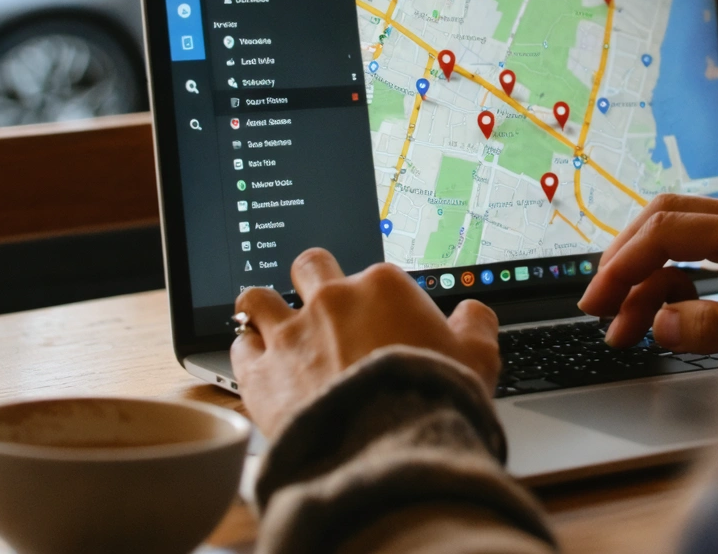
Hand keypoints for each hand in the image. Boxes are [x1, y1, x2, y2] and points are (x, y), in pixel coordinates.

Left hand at [231, 249, 499, 437]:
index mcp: (384, 287)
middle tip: (325, 307)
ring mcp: (291, 334)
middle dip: (315, 282)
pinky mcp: (260, 373)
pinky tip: (258, 362)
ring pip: (259, 298)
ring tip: (276, 325)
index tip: (386, 322)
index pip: (376, 275)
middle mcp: (332, 300)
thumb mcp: (478, 360)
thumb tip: (474, 311)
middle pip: (311, 267)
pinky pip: (239, 345)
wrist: (387, 451)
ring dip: (267, 309)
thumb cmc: (432, 402)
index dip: (381, 300)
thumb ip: (476, 326)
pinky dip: (247, 350)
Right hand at [578, 195, 717, 352]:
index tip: (597, 298)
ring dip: (650, 284)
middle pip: (669, 221)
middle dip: (627, 263)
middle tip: (597, 307)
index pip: (672, 228)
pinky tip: (666, 320)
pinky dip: (680, 288)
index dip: (625, 262)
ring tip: (625, 332)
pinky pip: (708, 262)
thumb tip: (660, 322)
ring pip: (684, 243)